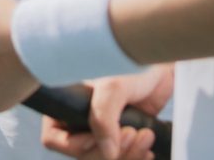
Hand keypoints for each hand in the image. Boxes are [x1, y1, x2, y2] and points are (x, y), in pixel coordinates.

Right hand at [41, 65, 171, 157]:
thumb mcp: (111, 86)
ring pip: (104, 158)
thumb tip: (108, 153)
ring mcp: (101, 130)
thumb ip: (102, 119)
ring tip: (145, 136)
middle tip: (130, 134)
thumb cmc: (130, 62)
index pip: (55, 138)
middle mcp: (79, 119)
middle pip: (83, 154)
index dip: (77, 145)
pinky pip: (122, 157)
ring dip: (128, 155)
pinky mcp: (120, 136)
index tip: (101, 139)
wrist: (158, 64)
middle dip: (109, 152)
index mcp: (65, 103)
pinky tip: (147, 146)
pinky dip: (135, 156)